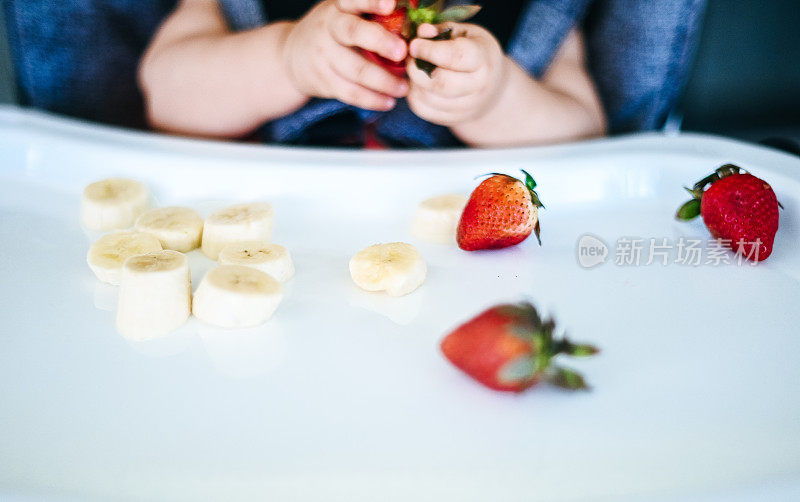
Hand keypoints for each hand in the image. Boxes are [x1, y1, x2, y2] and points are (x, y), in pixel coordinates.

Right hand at [282, 0, 409, 110]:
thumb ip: (372, 15)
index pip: (354, 0)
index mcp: (339, 7)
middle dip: (380, 42)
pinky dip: (371, 99)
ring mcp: (324, 55)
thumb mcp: (346, 13)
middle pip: (353, 32)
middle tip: (402, 52)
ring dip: (383, 81)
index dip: (372, 2)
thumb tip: (414, 17)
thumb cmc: (334, 31)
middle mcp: (329, 27)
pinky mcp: (323, 79)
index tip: (391, 4)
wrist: (292, 54)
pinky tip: (388, 102)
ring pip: (354, 69)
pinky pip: (349, 92)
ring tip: (403, 88)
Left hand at [406, 23, 507, 125]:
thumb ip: (442, 30)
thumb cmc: (475, 53)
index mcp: (484, 59)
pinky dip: (414, 96)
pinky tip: (419, 85)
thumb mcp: (465, 34)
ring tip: (416, 70)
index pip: (455, 57)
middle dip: (417, 69)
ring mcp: (468, 107)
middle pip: (440, 83)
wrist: (492, 86)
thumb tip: (422, 32)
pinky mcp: (453, 119)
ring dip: (414, 83)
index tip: (414, 45)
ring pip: (428, 98)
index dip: (429, 50)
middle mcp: (480, 86)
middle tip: (411, 59)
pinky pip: (423, 110)